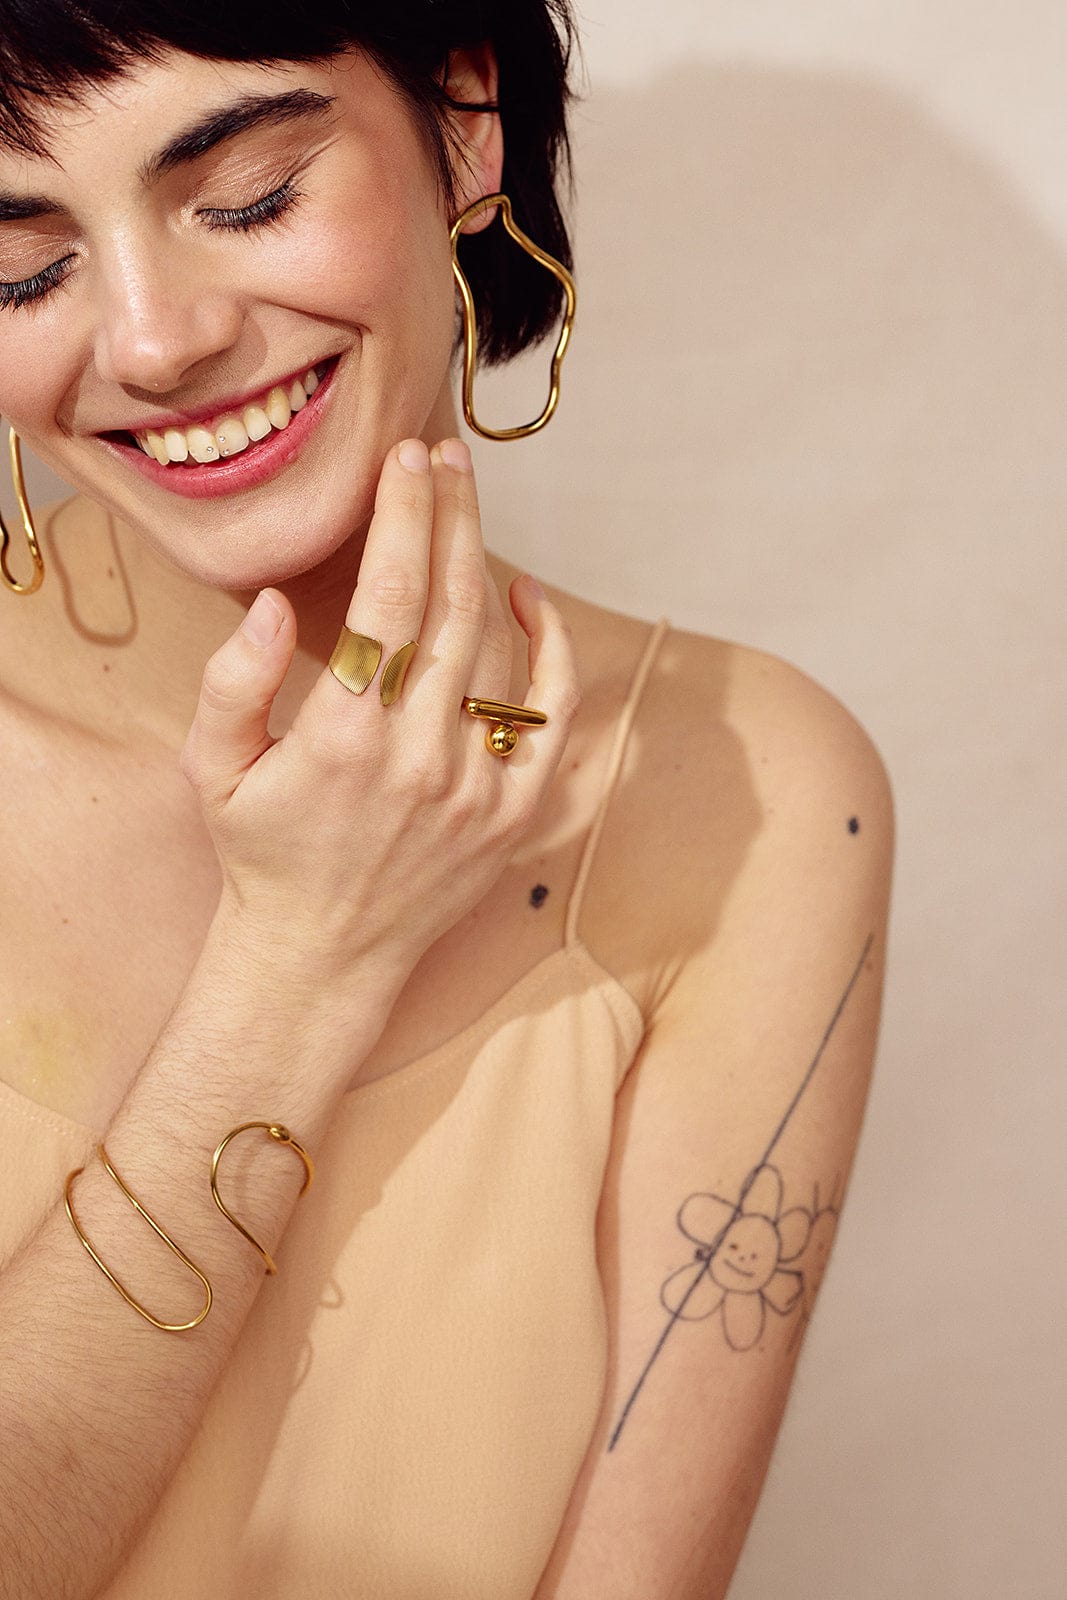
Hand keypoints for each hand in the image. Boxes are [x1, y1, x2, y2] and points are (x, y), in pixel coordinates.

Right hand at [179, 437, 580, 1009]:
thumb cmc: (262, 854)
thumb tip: (273, 601)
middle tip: (445, 455)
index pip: (389, 594)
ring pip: (499, 647)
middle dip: (450, 514)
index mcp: (341, 735)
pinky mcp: (514, 815)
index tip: (407, 457)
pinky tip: (530, 600)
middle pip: (453, 602)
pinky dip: (554, 652)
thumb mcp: (211, 768)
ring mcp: (476, 787)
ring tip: (468, 504)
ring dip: (486, 562)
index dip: (404, 514)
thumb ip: (233, 679)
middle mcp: (418, 755)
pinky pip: (553, 718)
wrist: (321, 957)